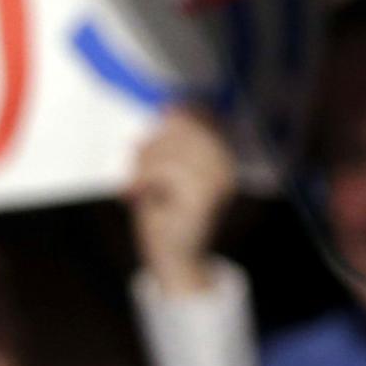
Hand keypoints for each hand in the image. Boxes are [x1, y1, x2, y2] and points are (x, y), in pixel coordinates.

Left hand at [127, 106, 235, 294]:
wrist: (174, 257)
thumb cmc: (165, 212)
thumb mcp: (162, 169)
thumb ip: (168, 141)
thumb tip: (170, 108)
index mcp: (220, 154)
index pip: (198, 114)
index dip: (168, 122)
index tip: (148, 146)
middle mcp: (226, 164)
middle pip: (180, 127)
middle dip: (149, 147)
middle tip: (138, 173)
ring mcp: (220, 180)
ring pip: (168, 148)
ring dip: (142, 166)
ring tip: (140, 186)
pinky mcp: (206, 196)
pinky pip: (165, 170)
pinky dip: (144, 181)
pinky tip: (143, 196)